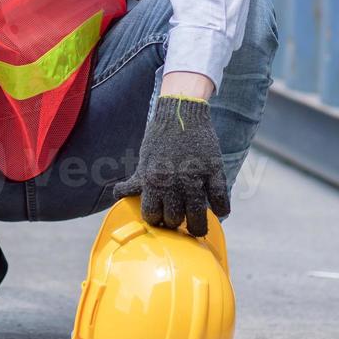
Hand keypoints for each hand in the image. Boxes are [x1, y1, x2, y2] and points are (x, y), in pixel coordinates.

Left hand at [113, 96, 229, 236]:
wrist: (181, 112)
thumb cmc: (160, 137)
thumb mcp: (144, 160)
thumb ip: (136, 182)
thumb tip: (118, 196)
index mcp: (153, 181)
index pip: (152, 216)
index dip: (156, 219)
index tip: (160, 218)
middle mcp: (174, 183)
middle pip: (174, 220)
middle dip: (175, 222)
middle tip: (178, 219)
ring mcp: (196, 178)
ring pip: (198, 218)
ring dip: (197, 226)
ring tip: (197, 225)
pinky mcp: (214, 171)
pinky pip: (220, 200)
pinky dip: (220, 209)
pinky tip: (217, 210)